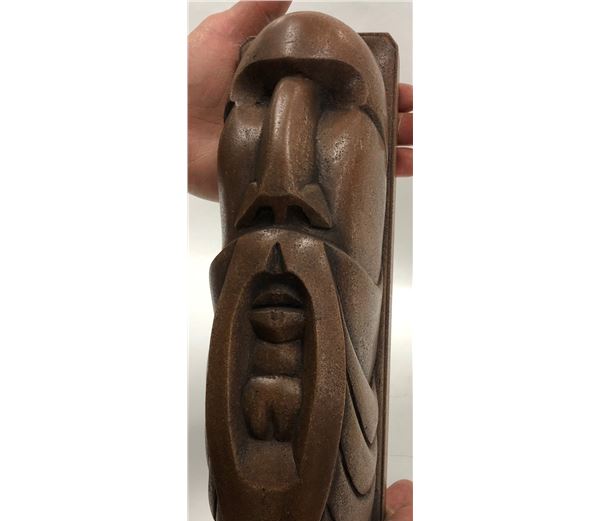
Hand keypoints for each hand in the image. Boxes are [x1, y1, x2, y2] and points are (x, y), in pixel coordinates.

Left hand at [188, 1, 412, 200]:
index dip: (380, 90)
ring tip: (415, 156)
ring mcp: (292, 154)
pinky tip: (381, 186)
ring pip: (348, 156)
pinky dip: (353, 188)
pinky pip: (322, 187)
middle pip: (356, 123)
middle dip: (393, 125)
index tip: (407, 94)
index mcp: (293, 86)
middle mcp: (298, 121)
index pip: (349, 88)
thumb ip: (260, 10)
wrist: (161, 131)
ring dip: (385, 156)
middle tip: (421, 128)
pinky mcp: (281, 182)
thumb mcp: (226, 35)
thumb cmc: (185, 81)